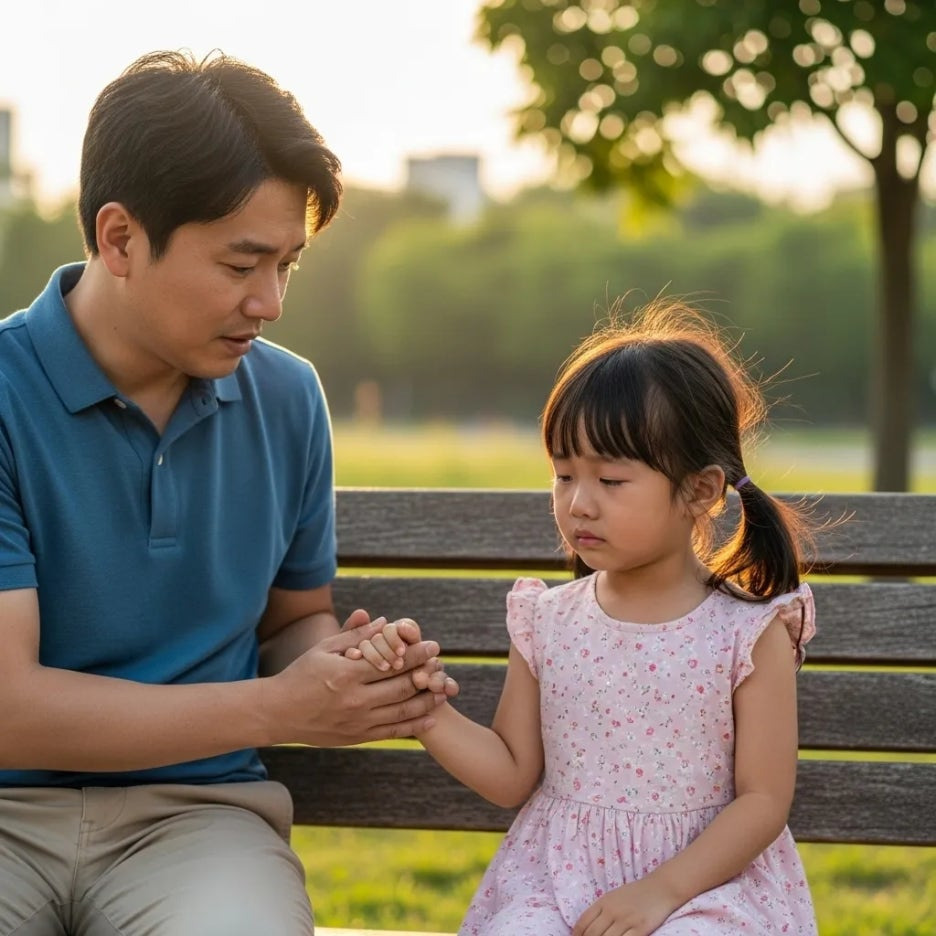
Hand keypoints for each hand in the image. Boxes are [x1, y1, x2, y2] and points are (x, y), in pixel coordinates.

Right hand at [265, 615, 456, 745]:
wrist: (279, 713)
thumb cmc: (301, 674)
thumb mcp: (324, 649)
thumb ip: (356, 636)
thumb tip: (384, 622)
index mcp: (346, 674)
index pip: (391, 661)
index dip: (416, 653)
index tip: (433, 646)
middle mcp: (355, 699)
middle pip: (401, 686)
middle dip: (426, 673)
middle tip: (442, 664)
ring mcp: (357, 721)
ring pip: (402, 711)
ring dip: (427, 700)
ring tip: (443, 690)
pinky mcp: (357, 737)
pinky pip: (392, 732)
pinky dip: (414, 725)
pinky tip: (430, 717)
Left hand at [572, 876, 678, 935]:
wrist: (660, 888)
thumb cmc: (636, 894)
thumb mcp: (614, 897)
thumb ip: (601, 910)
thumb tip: (585, 928)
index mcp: (604, 902)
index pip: (583, 922)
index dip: (577, 935)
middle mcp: (613, 911)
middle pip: (592, 934)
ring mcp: (627, 920)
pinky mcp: (641, 929)